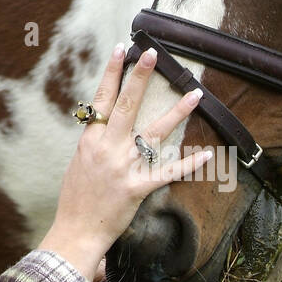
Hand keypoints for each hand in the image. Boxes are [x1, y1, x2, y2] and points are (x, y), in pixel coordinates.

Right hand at [38, 42, 212, 280]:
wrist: (76, 231)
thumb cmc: (76, 200)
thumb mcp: (79, 164)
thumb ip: (95, 143)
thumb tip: (104, 125)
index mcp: (91, 140)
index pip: (102, 99)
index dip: (112, 73)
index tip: (122, 50)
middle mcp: (108, 148)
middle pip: (127, 104)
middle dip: (141, 76)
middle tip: (153, 54)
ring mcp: (124, 166)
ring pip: (154, 132)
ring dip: (177, 111)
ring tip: (195, 93)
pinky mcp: (138, 187)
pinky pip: (167, 172)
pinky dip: (188, 164)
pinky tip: (205, 154)